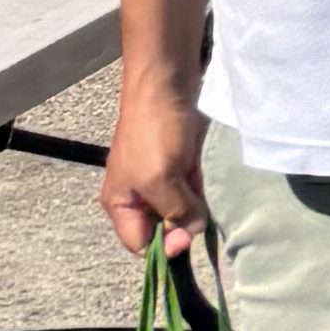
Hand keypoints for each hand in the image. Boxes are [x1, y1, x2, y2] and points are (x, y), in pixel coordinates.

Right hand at [101, 63, 208, 253]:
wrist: (168, 83)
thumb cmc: (155, 134)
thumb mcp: (160, 181)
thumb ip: (176, 213)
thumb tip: (193, 233)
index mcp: (121, 204)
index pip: (140, 244)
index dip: (163, 247)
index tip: (186, 237)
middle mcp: (138, 196)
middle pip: (162, 229)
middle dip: (182, 226)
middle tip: (198, 215)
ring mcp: (160, 179)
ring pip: (181, 209)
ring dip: (195, 207)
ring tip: (203, 196)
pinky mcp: (180, 164)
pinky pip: (192, 189)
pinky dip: (201, 191)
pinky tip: (208, 184)